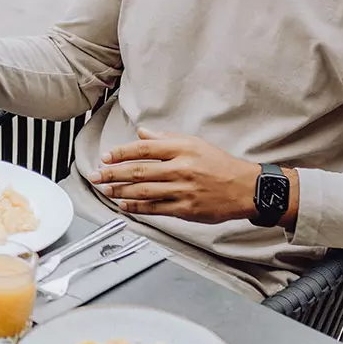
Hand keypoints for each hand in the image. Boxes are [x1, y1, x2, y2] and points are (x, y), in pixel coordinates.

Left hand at [89, 129, 276, 223]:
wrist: (246, 188)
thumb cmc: (220, 164)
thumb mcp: (195, 143)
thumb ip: (166, 139)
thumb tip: (142, 133)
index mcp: (183, 149)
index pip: (145, 149)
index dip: (121, 153)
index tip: (106, 157)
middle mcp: (182, 169)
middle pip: (139, 171)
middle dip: (113, 174)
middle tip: (96, 175)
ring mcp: (184, 190)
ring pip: (144, 191)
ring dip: (120, 191)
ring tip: (105, 190)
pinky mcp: (187, 210)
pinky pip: (156, 208)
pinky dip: (137, 207)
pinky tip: (124, 205)